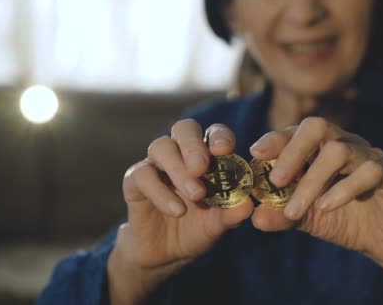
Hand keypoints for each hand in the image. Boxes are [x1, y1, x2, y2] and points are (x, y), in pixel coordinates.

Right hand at [107, 120, 252, 303]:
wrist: (166, 253)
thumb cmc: (197, 228)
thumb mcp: (217, 224)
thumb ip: (231, 213)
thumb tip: (248, 205)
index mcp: (206, 155)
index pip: (213, 133)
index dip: (219, 136)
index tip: (225, 149)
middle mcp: (180, 153)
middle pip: (184, 128)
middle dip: (193, 145)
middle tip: (202, 168)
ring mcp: (156, 164)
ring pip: (161, 146)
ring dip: (178, 169)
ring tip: (196, 194)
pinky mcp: (134, 181)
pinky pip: (143, 175)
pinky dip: (161, 192)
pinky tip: (177, 211)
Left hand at [249, 117, 382, 303]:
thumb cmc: (342, 220)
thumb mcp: (305, 219)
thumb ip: (281, 215)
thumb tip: (255, 217)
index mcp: (323, 148)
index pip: (297, 131)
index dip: (276, 138)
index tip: (256, 154)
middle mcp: (347, 144)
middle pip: (318, 127)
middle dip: (293, 150)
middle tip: (276, 180)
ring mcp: (371, 156)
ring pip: (339, 151)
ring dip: (312, 181)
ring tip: (295, 209)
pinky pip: (369, 171)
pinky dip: (343, 189)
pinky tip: (326, 207)